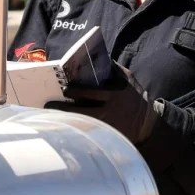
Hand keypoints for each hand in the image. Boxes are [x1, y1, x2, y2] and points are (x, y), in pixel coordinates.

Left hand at [45, 62, 160, 143]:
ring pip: (81, 125)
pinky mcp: (105, 138)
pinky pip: (86, 135)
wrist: (146, 122)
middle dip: (64, 109)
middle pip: (82, 112)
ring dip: (66, 122)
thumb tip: (96, 57)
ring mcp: (106, 128)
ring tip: (51, 119)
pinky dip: (74, 131)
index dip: (76, 92)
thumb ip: (114, 68)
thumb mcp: (128, 79)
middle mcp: (109, 113)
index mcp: (114, 96)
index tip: (64, 89)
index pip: (92, 94)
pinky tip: (63, 128)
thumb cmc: (134, 96)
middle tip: (48, 105)